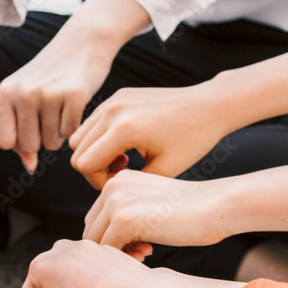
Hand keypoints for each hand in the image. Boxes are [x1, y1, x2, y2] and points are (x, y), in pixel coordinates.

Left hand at [0, 21, 116, 171]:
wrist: (82, 42)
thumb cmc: (51, 75)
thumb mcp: (25, 96)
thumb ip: (20, 132)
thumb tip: (29, 166)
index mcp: (5, 93)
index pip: (4, 142)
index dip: (19, 143)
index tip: (31, 130)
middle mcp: (23, 93)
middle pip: (29, 146)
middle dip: (42, 140)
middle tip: (51, 117)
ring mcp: (48, 94)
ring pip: (51, 143)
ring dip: (59, 133)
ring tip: (62, 109)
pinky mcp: (74, 94)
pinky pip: (71, 133)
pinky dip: (75, 126)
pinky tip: (75, 106)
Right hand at [69, 84, 230, 188]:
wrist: (210, 105)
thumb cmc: (193, 140)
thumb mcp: (164, 171)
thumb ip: (129, 184)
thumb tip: (106, 192)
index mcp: (124, 130)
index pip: (84, 165)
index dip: (98, 181)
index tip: (123, 182)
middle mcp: (113, 111)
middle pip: (77, 151)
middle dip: (95, 169)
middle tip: (123, 173)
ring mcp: (113, 100)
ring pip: (80, 136)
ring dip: (95, 152)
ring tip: (124, 159)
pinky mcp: (117, 96)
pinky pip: (92, 122)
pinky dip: (101, 137)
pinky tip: (126, 144)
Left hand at [83, 169, 227, 256]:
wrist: (217, 205)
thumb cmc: (191, 209)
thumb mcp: (152, 203)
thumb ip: (129, 214)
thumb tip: (106, 242)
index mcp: (118, 180)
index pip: (98, 217)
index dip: (112, 236)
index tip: (139, 245)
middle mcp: (112, 186)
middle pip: (93, 229)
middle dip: (112, 247)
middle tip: (141, 253)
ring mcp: (116, 202)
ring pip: (97, 241)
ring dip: (117, 254)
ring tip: (144, 255)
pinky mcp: (124, 220)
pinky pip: (109, 249)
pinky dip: (124, 259)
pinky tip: (147, 255)